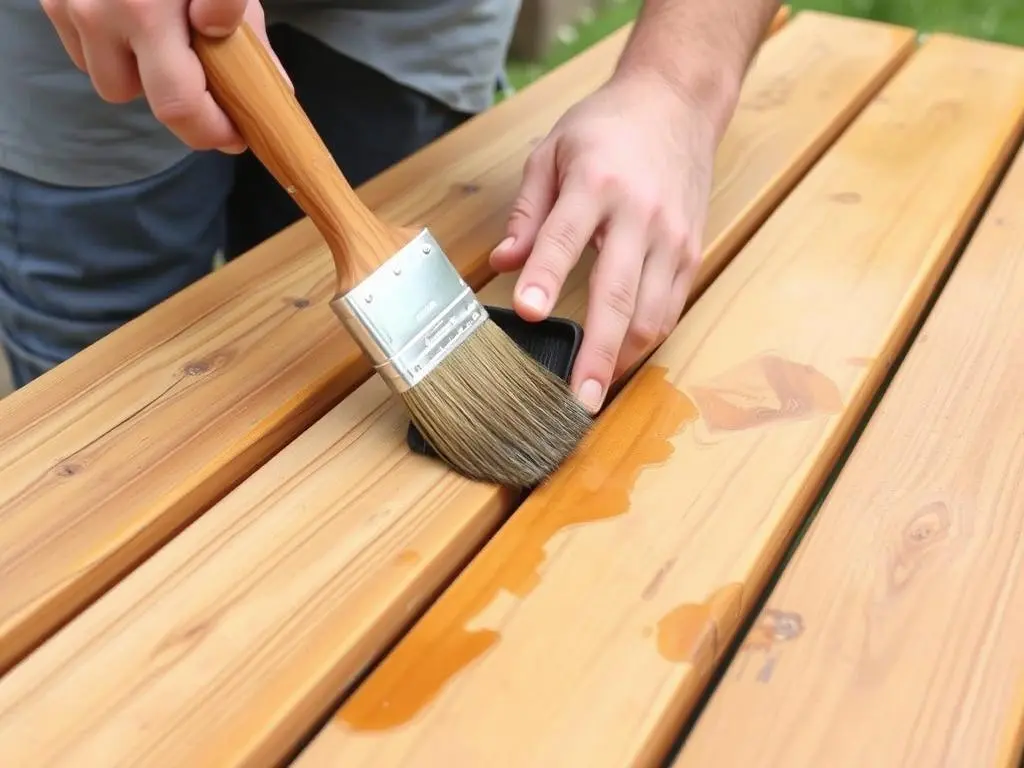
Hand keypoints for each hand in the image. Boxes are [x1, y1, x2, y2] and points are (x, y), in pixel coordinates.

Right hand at [40, 0, 283, 151]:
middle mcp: (100, 11)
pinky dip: (110, 45)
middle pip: (142, 101)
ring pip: (108, 78)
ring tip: (166, 37)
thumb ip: (246, 31)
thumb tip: (272, 91)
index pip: (180, 106)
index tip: (236, 134)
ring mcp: (70, 3)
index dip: (213, 132)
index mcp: (149, 11)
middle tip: (214, 95)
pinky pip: (83, 49)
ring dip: (140, 71)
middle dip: (182, 103)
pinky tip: (134, 18)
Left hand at [490, 72, 715, 412]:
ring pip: (653, 313)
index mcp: (595, 182)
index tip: (527, 313)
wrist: (678, 103)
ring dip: (625, 358)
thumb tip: (503, 265)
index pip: (565, 237)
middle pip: (619, 294)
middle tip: (579, 398)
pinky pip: (672, 307)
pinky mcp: (692, 251)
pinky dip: (648, 339)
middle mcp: (640, 214)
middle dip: (598, 352)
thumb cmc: (608, 126)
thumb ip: (527, 213)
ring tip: (597, 391)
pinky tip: (624, 359)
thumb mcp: (551, 152)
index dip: (545, 277)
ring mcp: (672, 237)